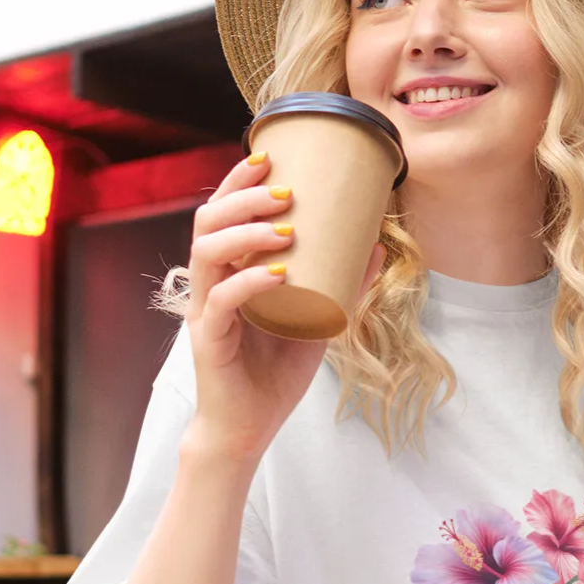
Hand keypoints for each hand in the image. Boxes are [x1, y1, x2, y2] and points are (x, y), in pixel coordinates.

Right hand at [182, 153, 383, 465]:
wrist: (250, 427)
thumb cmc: (276, 371)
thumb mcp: (319, 320)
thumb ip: (341, 283)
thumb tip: (377, 243)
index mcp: (229, 272)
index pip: (223, 214)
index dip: (239, 181)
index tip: (270, 157)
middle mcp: (210, 284)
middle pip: (209, 222)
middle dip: (243, 197)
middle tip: (285, 190)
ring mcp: (206, 311)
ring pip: (207, 254)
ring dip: (245, 231)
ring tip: (284, 225)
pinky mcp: (210, 341)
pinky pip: (223, 302)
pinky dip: (250, 281)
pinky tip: (277, 273)